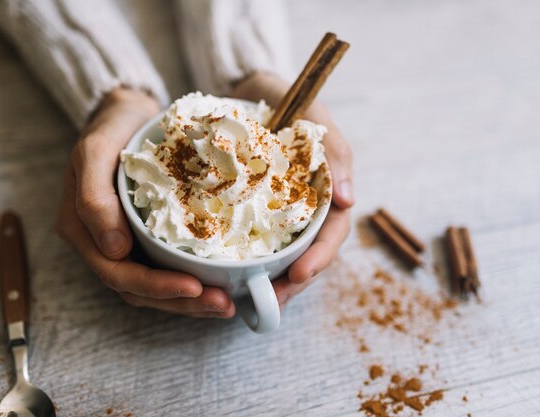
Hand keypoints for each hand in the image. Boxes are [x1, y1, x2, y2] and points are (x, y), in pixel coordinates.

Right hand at [55, 88, 234, 317]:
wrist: (128, 114)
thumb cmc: (111, 128)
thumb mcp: (94, 151)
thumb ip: (94, 197)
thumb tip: (114, 250)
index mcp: (82, 230)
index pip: (118, 274)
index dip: (156, 287)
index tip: (194, 286)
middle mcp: (101, 244)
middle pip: (138, 290)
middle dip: (181, 301)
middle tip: (223, 304)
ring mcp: (123, 242)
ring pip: (154, 287)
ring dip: (190, 300)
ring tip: (226, 303)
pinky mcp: (145, 237)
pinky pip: (166, 268)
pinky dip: (191, 280)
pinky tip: (220, 283)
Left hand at [232, 72, 353, 306]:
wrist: (248, 87)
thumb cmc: (289, 98)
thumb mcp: (315, 118)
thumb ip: (335, 153)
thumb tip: (348, 201)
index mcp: (325, 190)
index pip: (332, 233)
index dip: (319, 258)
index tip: (297, 275)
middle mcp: (304, 205)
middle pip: (308, 252)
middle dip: (293, 282)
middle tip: (270, 302)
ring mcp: (278, 209)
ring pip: (281, 253)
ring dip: (270, 279)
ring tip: (248, 300)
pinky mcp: (251, 206)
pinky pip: (251, 236)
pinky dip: (245, 258)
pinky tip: (229, 273)